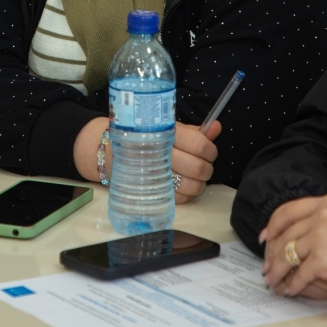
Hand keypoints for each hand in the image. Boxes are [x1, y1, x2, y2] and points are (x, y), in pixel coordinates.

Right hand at [74, 118, 220, 203]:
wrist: (110, 152)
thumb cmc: (146, 137)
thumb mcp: (169, 128)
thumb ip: (195, 131)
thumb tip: (216, 127)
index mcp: (166, 134)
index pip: (200, 145)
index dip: (210, 150)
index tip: (209, 151)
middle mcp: (161, 155)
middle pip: (198, 168)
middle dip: (207, 168)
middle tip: (203, 165)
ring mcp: (156, 175)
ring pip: (193, 186)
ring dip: (199, 183)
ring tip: (193, 176)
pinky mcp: (153, 192)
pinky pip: (181, 199)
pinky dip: (187, 194)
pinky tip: (181, 185)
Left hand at [259, 193, 326, 298]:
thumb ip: (322, 218)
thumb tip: (296, 234)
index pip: (289, 210)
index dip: (273, 224)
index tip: (265, 236)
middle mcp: (322, 215)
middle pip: (286, 234)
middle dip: (272, 252)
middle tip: (266, 265)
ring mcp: (321, 236)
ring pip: (288, 254)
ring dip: (278, 270)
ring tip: (273, 279)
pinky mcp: (322, 259)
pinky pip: (300, 273)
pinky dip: (293, 284)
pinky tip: (290, 289)